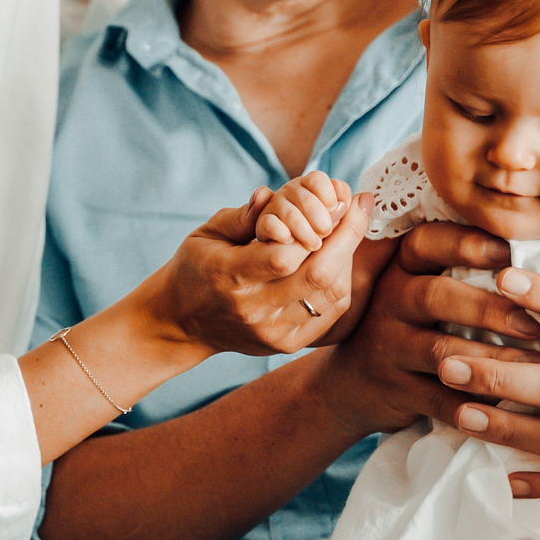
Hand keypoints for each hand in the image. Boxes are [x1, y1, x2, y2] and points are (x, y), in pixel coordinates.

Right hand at [150, 188, 374, 356]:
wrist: (181, 323)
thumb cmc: (195, 269)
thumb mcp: (205, 234)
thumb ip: (240, 216)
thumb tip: (269, 194)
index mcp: (228, 276)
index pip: (285, 256)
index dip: (321, 227)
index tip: (342, 200)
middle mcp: (253, 309)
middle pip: (318, 275)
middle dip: (347, 237)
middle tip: (359, 209)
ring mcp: (272, 331)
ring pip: (331, 295)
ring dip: (346, 259)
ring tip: (347, 234)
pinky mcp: (286, 345)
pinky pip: (330, 314)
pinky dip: (340, 284)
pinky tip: (338, 262)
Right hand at [313, 220, 539, 446]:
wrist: (352, 383)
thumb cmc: (409, 324)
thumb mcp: (418, 286)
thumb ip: (460, 267)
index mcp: (402, 267)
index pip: (427, 242)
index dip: (468, 244)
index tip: (510, 253)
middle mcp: (390, 300)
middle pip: (436, 296)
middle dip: (488, 309)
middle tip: (535, 322)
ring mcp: (388, 346)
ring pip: (440, 351)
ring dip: (491, 359)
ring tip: (534, 364)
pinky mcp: (394, 390)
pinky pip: (437, 399)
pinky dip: (475, 405)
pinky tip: (509, 406)